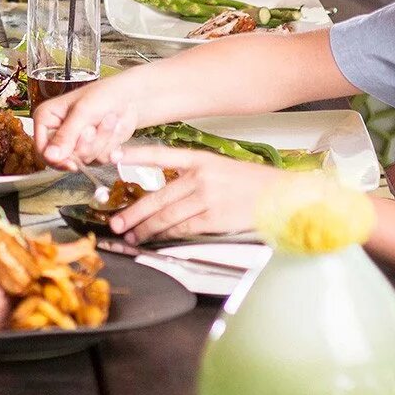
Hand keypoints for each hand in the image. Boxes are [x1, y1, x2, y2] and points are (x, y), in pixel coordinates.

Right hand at [32, 73, 145, 169]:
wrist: (128, 97)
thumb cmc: (103, 94)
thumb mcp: (83, 112)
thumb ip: (66, 135)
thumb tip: (49, 157)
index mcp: (47, 119)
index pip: (41, 149)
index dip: (56, 160)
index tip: (72, 164)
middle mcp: (58, 133)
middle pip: (65, 159)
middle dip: (86, 146)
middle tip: (95, 126)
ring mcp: (75, 144)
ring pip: (84, 160)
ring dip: (101, 143)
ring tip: (109, 121)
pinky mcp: (91, 151)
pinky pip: (98, 161)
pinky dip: (110, 148)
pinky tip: (115, 132)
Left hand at [106, 145, 285, 242]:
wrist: (280, 196)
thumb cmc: (251, 183)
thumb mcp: (220, 167)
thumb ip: (193, 175)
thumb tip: (165, 190)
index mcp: (200, 159)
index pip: (161, 155)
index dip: (135, 155)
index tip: (114, 156)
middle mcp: (200, 177)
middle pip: (157, 197)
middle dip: (133, 212)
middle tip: (117, 221)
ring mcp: (206, 198)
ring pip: (166, 217)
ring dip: (146, 229)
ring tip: (131, 235)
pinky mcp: (213, 218)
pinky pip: (182, 229)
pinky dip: (166, 235)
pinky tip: (156, 239)